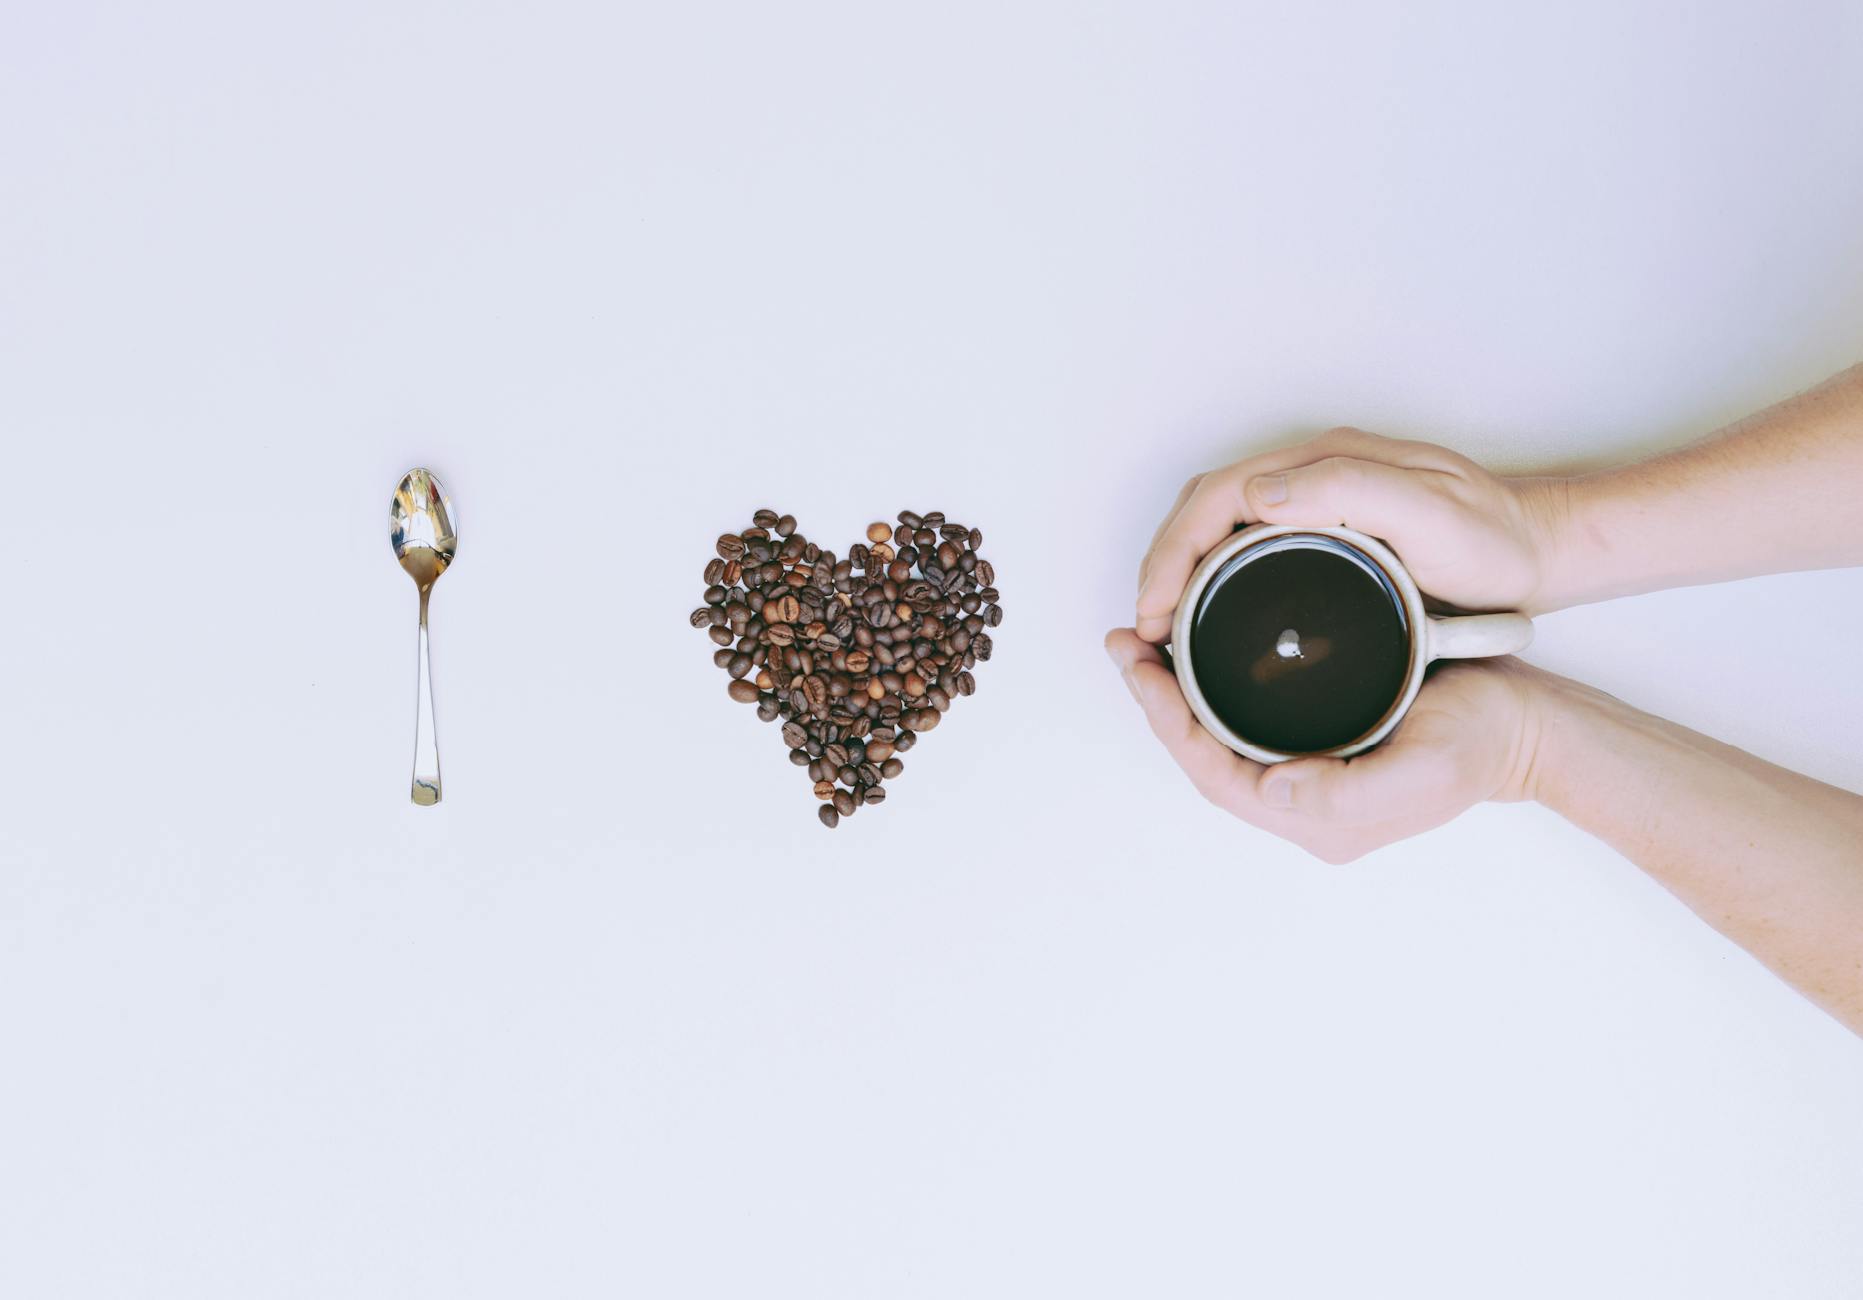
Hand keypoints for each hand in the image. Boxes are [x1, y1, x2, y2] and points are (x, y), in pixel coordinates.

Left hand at [1103, 629, 1544, 862]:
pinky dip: (1209, 687)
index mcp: (1316, 818)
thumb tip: (1273, 788)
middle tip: (1124, 646)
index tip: (1141, 670)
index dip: (1169, 724)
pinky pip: (1245, 721)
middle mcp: (1302, 803)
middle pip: (1204, 755)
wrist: (1529, 726)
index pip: (1214, 773)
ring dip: (1176, 694)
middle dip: (1157, 703)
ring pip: (1218, 737)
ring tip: (1143, 645)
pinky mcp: (1320, 741)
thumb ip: (1348, 792)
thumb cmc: (1483, 743)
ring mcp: (1309, 773)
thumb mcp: (1425, 769)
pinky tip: (1194, 652)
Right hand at [1135, 427, 1565, 640]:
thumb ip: (1348, 491)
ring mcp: (1318, 499)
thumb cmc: (1494, 541)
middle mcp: (1313, 474)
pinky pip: (1247, 544)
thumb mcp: (1429, 513)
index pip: (1217, 497)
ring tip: (1163, 625)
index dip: (1174, 551)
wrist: (1540, 551)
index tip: (1155, 607)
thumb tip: (1255, 493)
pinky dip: (1211, 576)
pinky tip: (1208, 614)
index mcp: (1324, 463)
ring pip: (1220, 526)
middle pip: (1205, 508)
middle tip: (1145, 626)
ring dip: (1180, 570)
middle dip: (1162, 563)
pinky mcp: (1326, 528)